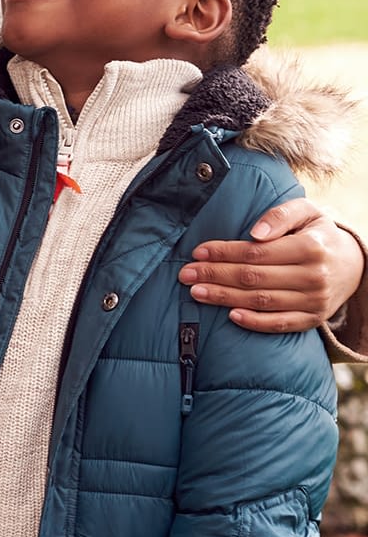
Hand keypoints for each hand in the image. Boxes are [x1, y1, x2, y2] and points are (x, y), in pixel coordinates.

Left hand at [179, 199, 364, 333]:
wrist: (354, 264)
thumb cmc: (319, 233)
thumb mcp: (306, 212)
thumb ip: (280, 215)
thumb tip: (254, 233)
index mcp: (310, 247)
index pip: (256, 253)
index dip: (224, 253)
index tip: (197, 253)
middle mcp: (313, 276)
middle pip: (254, 278)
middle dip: (215, 276)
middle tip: (185, 274)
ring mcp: (314, 301)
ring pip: (261, 301)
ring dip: (225, 298)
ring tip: (197, 292)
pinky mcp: (313, 319)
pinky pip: (280, 324)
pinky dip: (255, 323)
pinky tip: (231, 316)